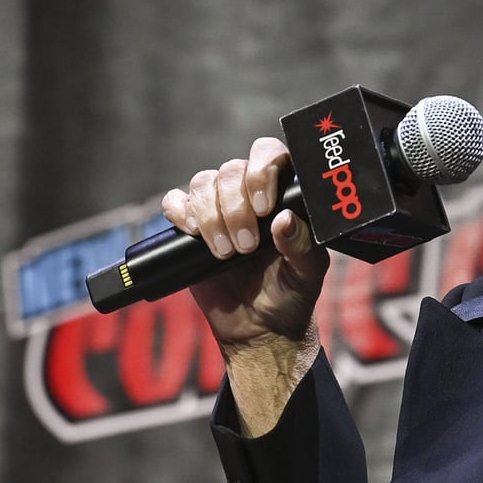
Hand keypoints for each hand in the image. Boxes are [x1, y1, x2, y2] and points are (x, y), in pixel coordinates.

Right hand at [159, 137, 330, 353]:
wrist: (259, 327)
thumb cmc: (290, 293)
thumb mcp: (307, 273)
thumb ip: (301, 245)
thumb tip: (284, 219)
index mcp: (282, 193)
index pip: (270, 155)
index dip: (262, 172)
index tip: (265, 209)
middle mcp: (249, 193)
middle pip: (232, 170)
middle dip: (236, 209)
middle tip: (246, 246)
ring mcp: (218, 207)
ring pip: (204, 183)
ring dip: (212, 217)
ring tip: (226, 253)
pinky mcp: (190, 225)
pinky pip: (175, 201)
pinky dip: (181, 212)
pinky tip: (194, 234)